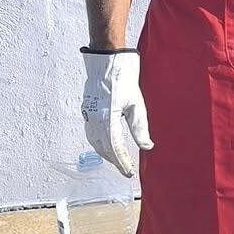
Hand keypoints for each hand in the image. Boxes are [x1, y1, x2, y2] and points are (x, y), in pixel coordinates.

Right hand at [80, 49, 152, 176]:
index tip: (129, 172)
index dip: (122, 162)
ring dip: (105, 153)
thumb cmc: (123, 79)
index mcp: (107, 117)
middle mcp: (94, 117)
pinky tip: (106, 144)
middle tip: (126, 168)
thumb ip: (140, 128)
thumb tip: (147, 146)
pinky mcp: (87, 109)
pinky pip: (91, 132)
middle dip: (114, 160)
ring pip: (95, 141)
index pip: (114, 147)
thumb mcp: (136, 105)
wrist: (107, 61)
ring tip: (117, 160)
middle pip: (103, 147)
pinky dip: (98, 142)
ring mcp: (89, 113)